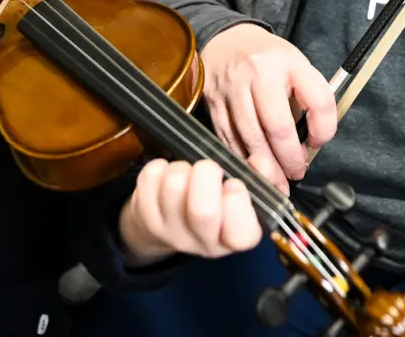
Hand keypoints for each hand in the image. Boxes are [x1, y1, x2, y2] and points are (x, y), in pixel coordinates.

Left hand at [118, 157, 262, 266]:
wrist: (164, 226)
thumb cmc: (212, 205)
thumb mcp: (240, 199)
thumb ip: (258, 179)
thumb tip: (261, 163)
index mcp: (232, 239)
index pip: (241, 235)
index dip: (237, 203)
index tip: (233, 184)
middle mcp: (201, 241)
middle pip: (202, 211)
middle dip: (207, 175)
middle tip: (208, 169)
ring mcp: (169, 231)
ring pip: (174, 186)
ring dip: (182, 168)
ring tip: (187, 172)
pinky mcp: (143, 214)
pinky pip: (150, 177)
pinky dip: (160, 167)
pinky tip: (167, 176)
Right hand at [201, 23, 336, 191]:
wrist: (227, 39)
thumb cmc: (268, 60)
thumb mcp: (296, 65)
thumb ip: (308, 99)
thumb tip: (309, 145)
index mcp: (289, 62)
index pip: (318, 100)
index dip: (323, 129)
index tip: (317, 143)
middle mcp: (259, 72)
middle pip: (278, 126)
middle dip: (289, 159)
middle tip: (296, 174)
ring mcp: (232, 86)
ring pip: (250, 137)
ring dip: (265, 168)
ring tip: (277, 183)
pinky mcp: (213, 100)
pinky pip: (228, 138)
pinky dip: (241, 158)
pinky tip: (251, 170)